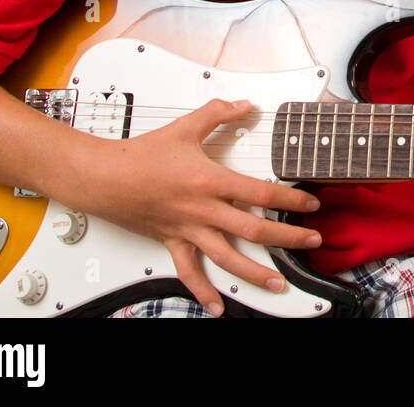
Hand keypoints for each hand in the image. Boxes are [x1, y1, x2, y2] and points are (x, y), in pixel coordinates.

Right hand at [68, 98, 322, 315]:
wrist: (102, 177)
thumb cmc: (140, 155)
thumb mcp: (185, 127)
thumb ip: (217, 114)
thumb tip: (243, 105)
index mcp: (209, 181)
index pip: (260, 193)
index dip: (289, 200)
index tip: (310, 204)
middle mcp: (202, 210)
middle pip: (253, 230)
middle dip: (287, 238)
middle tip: (311, 242)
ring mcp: (188, 229)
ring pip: (227, 257)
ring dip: (255, 272)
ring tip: (278, 283)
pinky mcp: (172, 241)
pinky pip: (189, 271)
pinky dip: (203, 291)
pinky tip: (217, 306)